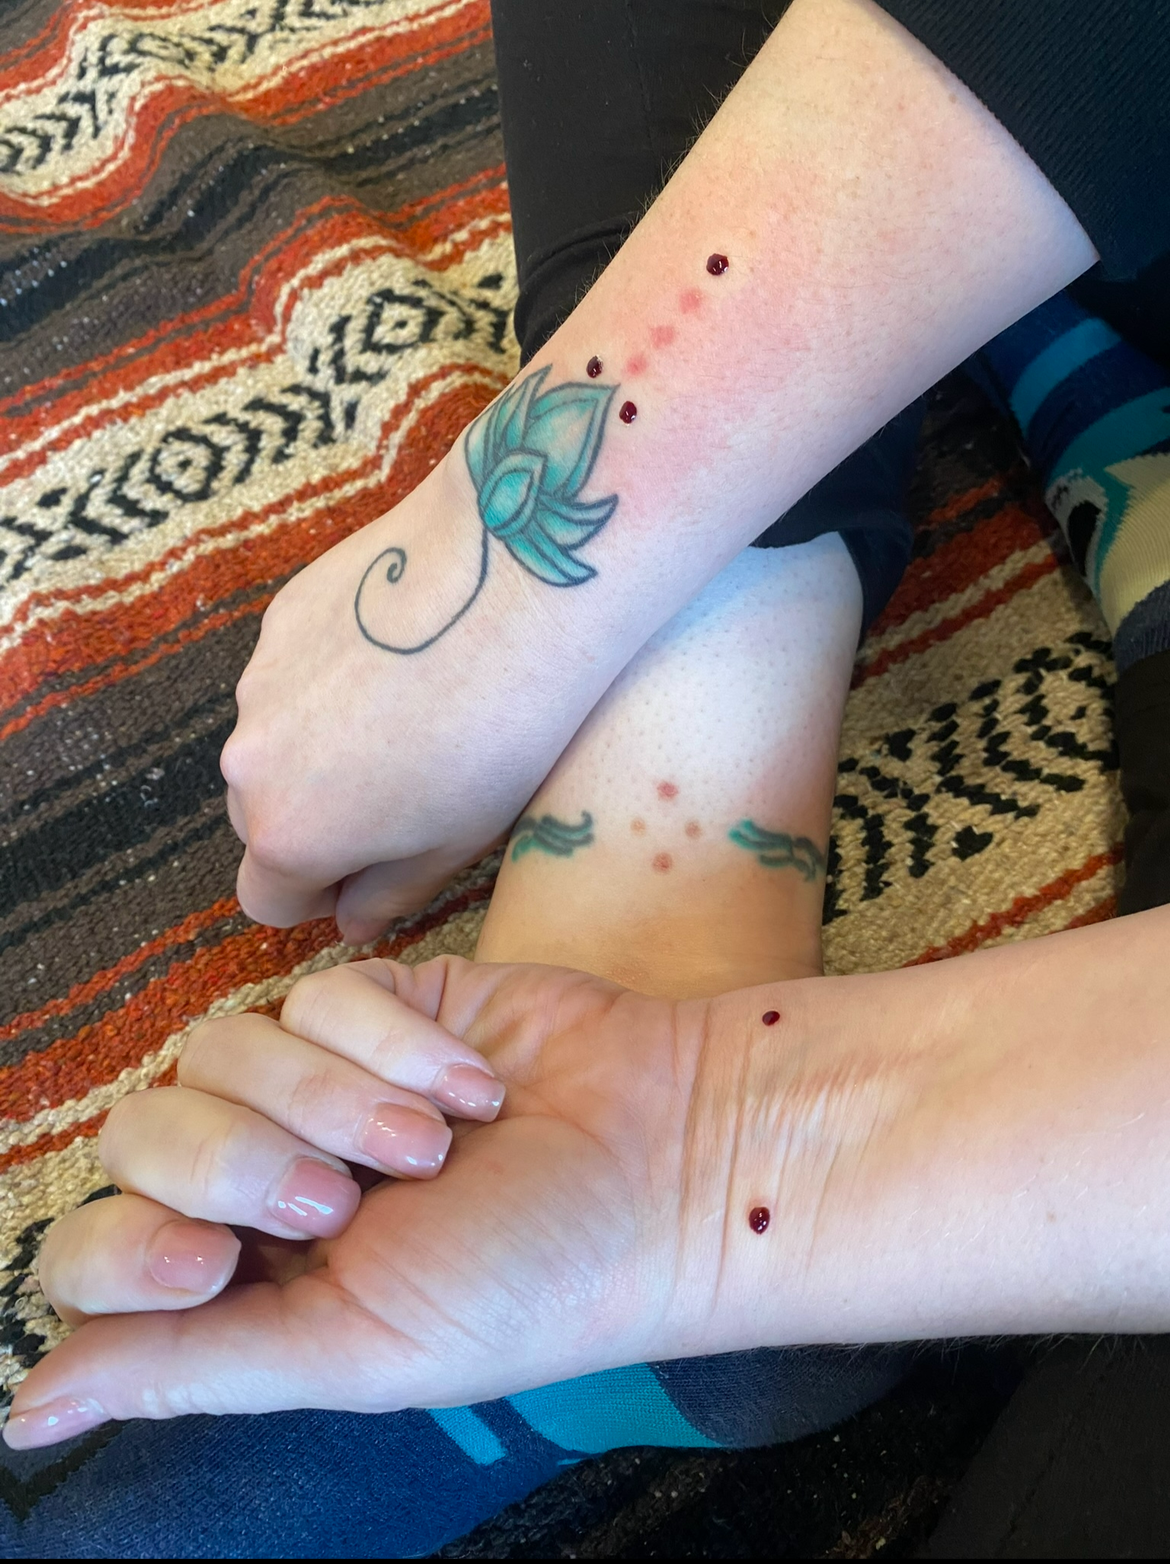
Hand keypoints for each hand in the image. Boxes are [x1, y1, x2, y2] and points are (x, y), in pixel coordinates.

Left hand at [9, 957, 755, 1447]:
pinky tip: (475, 1084)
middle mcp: (271, 1172)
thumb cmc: (528, 1281)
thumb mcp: (354, 1353)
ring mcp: (322, 1078)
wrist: (668, 1164)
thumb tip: (24, 1413)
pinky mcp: (380, 1001)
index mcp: (252, 1277)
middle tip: (348, 1200)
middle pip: (147, 1128)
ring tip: (436, 1141)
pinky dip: (396, 1042)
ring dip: (336, 1098)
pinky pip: (322, 989)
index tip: (204, 1263)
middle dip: (246, 1160)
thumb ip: (188, 1368)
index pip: (98, 1247)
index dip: (125, 1246)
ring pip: (228, 1045)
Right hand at [222, 454, 640, 941]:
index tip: (372, 871)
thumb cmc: (498, 734)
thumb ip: (389, 894)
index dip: (319, 895)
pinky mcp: (281, 616)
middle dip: (314, 822)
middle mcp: (247, 760)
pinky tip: (404, 658)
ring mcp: (257, 680)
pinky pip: (289, 676)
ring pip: (274, 744)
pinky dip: (330, 681)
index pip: (266, 899)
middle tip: (402, 792)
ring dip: (319, 748)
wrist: (511, 583)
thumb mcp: (456, 840)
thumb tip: (352, 922)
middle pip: (260, 819)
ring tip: (412, 715)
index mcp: (288, 834)